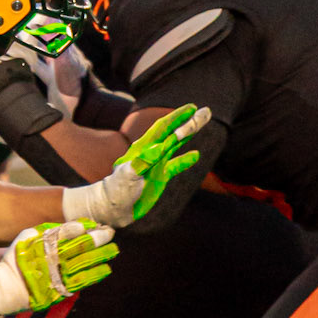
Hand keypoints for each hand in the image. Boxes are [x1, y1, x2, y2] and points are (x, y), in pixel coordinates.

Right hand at [0, 221, 117, 316]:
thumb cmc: (17, 259)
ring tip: (114, 249)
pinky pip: (82, 281)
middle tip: (110, 232)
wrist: (6, 288)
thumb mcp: (27, 237)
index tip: (96, 223)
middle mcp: (52, 258)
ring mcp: (57, 274)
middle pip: (81, 246)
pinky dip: (95, 274)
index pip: (69, 231)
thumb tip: (74, 225)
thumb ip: (49, 230)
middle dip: (98, 238)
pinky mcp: (60, 289)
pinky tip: (106, 268)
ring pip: (85, 263)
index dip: (85, 226)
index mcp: (43, 243)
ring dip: (101, 255)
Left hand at [62, 104, 208, 228]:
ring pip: (176, 144)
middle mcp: (151, 153)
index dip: (177, 117)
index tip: (191, 108)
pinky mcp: (159, 177)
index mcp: (143, 149)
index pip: (162, 128)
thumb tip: (159, 148)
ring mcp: (156, 164)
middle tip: (206, 111)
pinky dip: (185, 160)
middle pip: (173, 133)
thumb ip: (143, 162)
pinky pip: (175, 165)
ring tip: (203, 121)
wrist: (111, 208)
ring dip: (189, 133)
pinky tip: (196, 155)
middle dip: (189, 122)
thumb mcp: (128, 176)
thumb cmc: (116, 192)